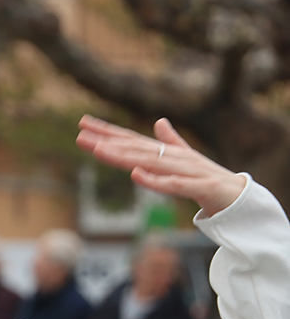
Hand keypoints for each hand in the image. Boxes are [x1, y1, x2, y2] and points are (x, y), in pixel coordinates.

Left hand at [76, 115, 245, 216]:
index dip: (107, 131)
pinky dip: (154, 180)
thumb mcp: (185, 159)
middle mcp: (172, 157)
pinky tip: (136, 175)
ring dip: (124, 157)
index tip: (82, 125)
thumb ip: (171, 141)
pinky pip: (173, 184)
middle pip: (134, 148)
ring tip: (100, 151)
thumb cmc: (207, 177)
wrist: (239, 197)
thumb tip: (159, 121)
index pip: (131, 139)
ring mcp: (185, 170)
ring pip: (149, 162)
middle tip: (80, 136)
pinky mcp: (199, 186)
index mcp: (166, 151)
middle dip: (106, 142)